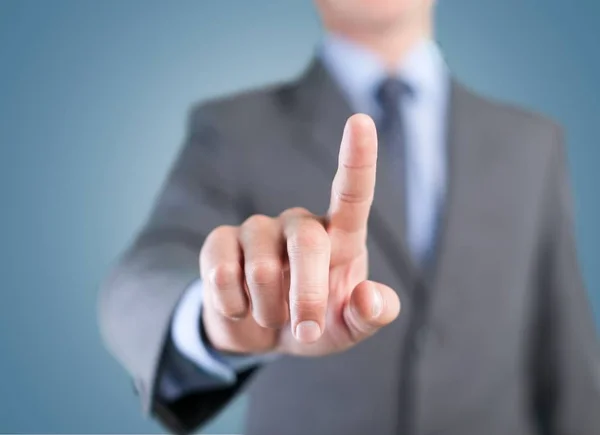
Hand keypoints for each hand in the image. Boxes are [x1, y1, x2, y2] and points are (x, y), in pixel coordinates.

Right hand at [200, 114, 400, 356]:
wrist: (261, 334)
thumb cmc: (315, 324)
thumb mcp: (348, 329)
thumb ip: (369, 316)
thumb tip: (370, 299)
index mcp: (340, 237)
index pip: (351, 192)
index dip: (357, 158)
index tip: (361, 120)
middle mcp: (300, 223)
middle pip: (307, 243)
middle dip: (306, 297)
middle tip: (306, 330)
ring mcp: (258, 229)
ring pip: (262, 269)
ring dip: (269, 310)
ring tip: (272, 316)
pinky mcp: (220, 242)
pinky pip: (221, 275)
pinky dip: (234, 306)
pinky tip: (240, 305)